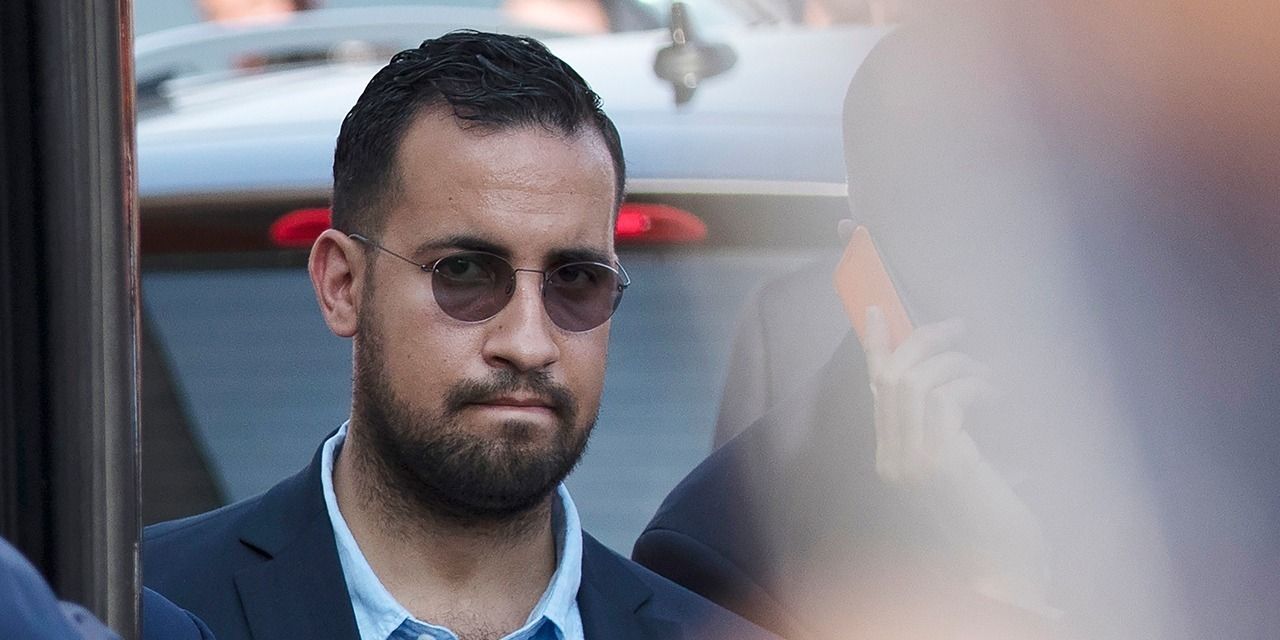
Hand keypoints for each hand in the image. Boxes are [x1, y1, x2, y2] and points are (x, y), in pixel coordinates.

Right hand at [864, 306, 1058, 616]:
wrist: (1006, 571)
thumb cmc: (993, 521)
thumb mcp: (963, 468)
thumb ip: (948, 431)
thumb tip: (957, 376)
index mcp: (891, 460)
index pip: (875, 390)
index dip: (875, 345)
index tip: (878, 309)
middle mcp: (893, 459)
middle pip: (892, 375)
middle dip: (924, 339)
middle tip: (958, 326)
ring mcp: (912, 462)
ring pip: (918, 380)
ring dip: (959, 363)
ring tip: (990, 373)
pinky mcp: (941, 462)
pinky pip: (949, 398)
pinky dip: (976, 385)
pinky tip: (997, 395)